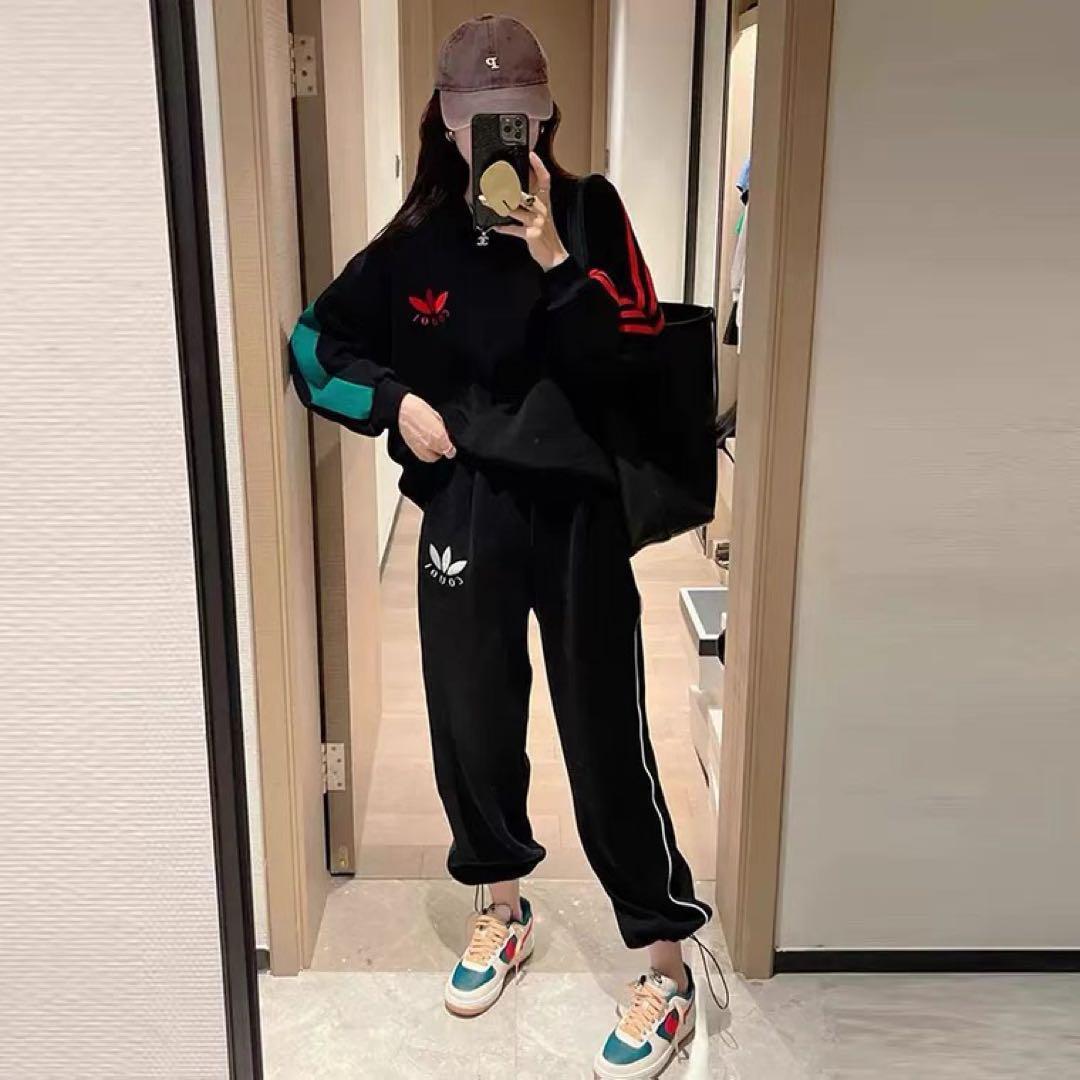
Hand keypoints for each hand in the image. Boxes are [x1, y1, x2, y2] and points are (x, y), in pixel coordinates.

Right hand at [398, 393, 455, 462]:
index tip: (451, 447)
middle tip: (441, 443)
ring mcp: (420, 448)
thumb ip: (442, 430)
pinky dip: (425, 453)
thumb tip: (445, 437)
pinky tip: (425, 445)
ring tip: (432, 444)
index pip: (450, 451)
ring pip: (430, 458)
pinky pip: (422, 456)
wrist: (401, 410)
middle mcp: (430, 445)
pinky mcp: (412, 448)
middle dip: (442, 450)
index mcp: (439, 437)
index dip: (451, 449)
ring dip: (433, 453)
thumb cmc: (419, 409)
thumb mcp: (437, 417)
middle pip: (440, 455)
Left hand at [485, 152, 568, 271]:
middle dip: (507, 187)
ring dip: (498, 205)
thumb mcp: (540, 215)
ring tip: (486, 201)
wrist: (554, 255)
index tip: (530, 154)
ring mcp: (537, 221)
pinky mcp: (531, 234)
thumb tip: (513, 190)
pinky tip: (495, 226)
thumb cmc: (544, 234)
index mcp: (545, 202)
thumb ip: (529, 202)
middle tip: (493, 181)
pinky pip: (513, 229)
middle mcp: (542, 209)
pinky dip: (503, 228)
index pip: (544, 180)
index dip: (539, 166)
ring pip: (515, 209)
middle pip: (524, 193)